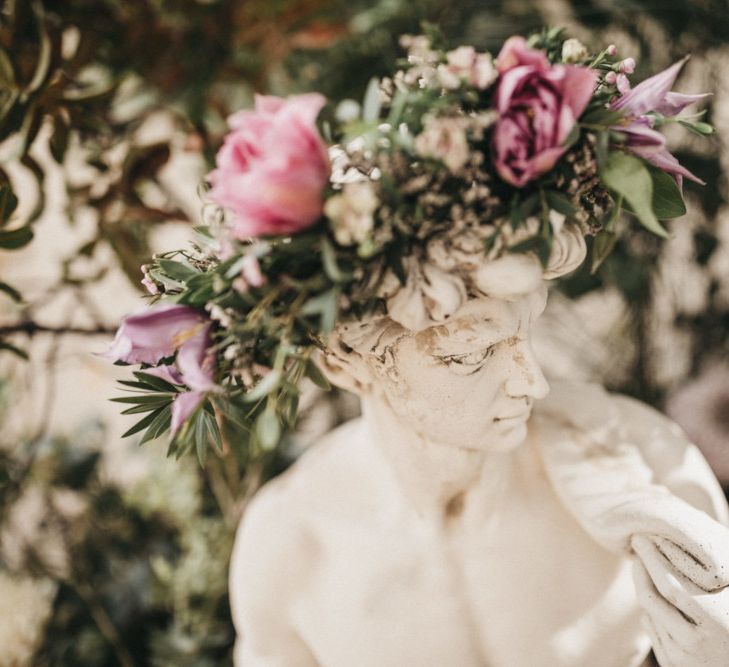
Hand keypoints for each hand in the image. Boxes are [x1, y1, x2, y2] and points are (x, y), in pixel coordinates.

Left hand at [632, 534, 728, 666]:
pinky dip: (649, 607)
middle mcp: (696, 641)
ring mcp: (683, 657)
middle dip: (642, 564)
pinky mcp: (673, 665)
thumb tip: (702, 522)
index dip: (655, 558)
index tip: (646, 536)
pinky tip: (652, 590)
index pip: (672, 585)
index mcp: (718, 622)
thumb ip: (717, 575)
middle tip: (638, 541)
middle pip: (653, 596)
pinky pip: (652, 627)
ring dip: (642, 582)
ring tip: (642, 561)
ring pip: (650, 610)